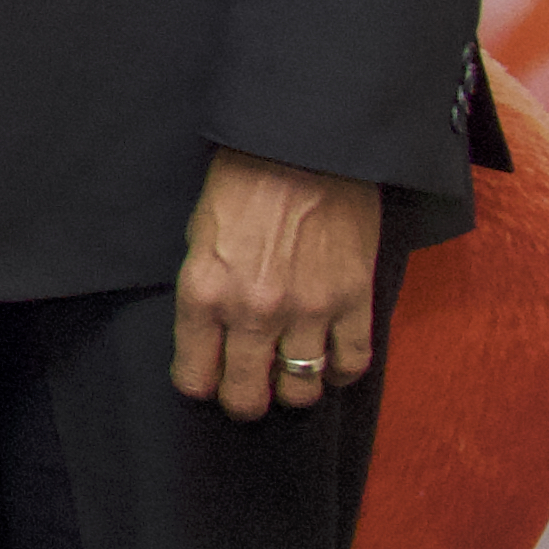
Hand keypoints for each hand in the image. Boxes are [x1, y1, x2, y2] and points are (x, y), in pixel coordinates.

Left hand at [173, 148, 383, 418]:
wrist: (302, 148)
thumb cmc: (242, 183)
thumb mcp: (198, 238)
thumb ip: (203, 293)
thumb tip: (208, 338)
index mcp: (204, 294)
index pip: (195, 378)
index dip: (201, 384)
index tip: (208, 379)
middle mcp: (253, 312)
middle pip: (248, 398)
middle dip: (244, 401)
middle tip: (248, 390)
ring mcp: (307, 311)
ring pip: (301, 390)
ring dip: (293, 389)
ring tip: (289, 374)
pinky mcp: (353, 301)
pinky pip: (351, 365)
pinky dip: (340, 373)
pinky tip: (329, 362)